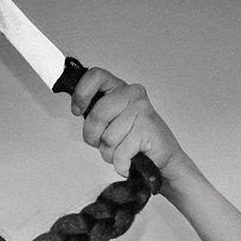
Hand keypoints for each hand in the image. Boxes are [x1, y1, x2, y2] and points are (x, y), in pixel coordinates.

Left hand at [70, 69, 191, 193]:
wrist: (162, 159)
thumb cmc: (134, 143)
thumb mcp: (109, 124)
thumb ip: (95, 115)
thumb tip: (78, 109)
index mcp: (119, 90)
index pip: (96, 77)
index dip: (81, 94)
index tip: (78, 110)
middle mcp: (131, 94)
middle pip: (96, 115)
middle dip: (94, 137)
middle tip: (106, 143)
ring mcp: (141, 109)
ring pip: (107, 138)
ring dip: (110, 153)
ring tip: (123, 151)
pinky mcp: (147, 126)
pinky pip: (120, 152)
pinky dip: (121, 163)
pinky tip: (130, 159)